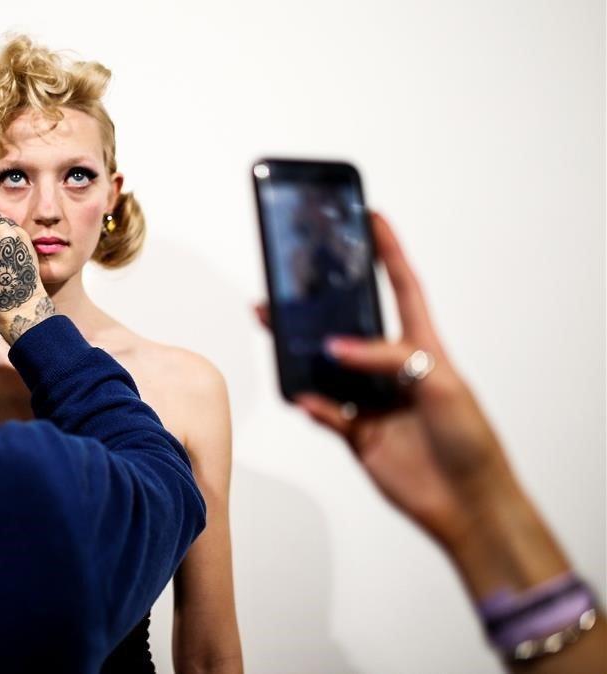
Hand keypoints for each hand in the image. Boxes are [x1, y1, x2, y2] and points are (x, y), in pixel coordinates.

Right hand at [257, 213, 513, 546]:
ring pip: (326, 366)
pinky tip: (301, 396)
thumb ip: (388, 360)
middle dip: (319, 304)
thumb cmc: (469, 439)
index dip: (388, 252)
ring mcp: (372, 400)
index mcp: (424, 347)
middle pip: (348, 325)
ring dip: (300, 352)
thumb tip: (336, 349)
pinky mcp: (355, 432)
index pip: (402, 287)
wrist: (465, 503)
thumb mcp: (440, 383)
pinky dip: (308, 403)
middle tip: (290, 285)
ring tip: (276, 330)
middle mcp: (394, 369)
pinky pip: (321, 410)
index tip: (370, 219)